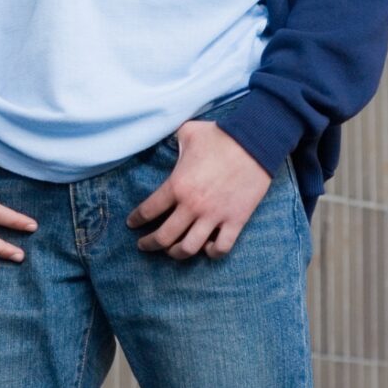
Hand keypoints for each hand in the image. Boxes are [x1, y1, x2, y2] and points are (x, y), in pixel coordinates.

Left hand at [127, 119, 272, 258]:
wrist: (256, 143)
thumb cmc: (219, 136)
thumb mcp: (186, 133)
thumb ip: (171, 141)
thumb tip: (163, 136)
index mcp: (176, 186)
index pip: (147, 211)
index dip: (136, 220)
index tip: (131, 224)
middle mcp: (193, 206)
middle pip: (164, 236)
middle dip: (149, 244)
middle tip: (143, 245)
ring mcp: (215, 216)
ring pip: (189, 248)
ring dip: (176, 253)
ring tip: (171, 251)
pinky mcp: (237, 220)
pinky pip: (222, 248)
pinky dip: (212, 253)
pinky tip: (206, 248)